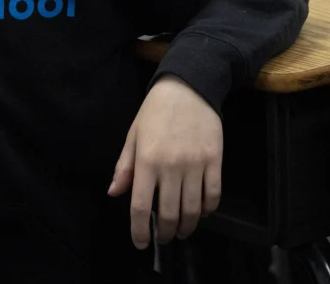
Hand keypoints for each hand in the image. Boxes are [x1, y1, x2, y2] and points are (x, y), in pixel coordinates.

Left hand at [108, 75, 223, 248]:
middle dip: (165, 234)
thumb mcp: (133, 135)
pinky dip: (207, 210)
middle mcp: (171, 166)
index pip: (141, 207)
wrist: (189, 86)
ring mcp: (195, 164)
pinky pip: (213, 195)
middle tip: (164, 238)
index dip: (139, 231)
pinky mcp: (215, 161)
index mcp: (146, 161)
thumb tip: (114, 193)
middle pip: (169, 214)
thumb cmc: (156, 111)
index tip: (141, 243)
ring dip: (187, 227)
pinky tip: (200, 212)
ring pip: (192, 209)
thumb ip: (124, 167)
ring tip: (182, 230)